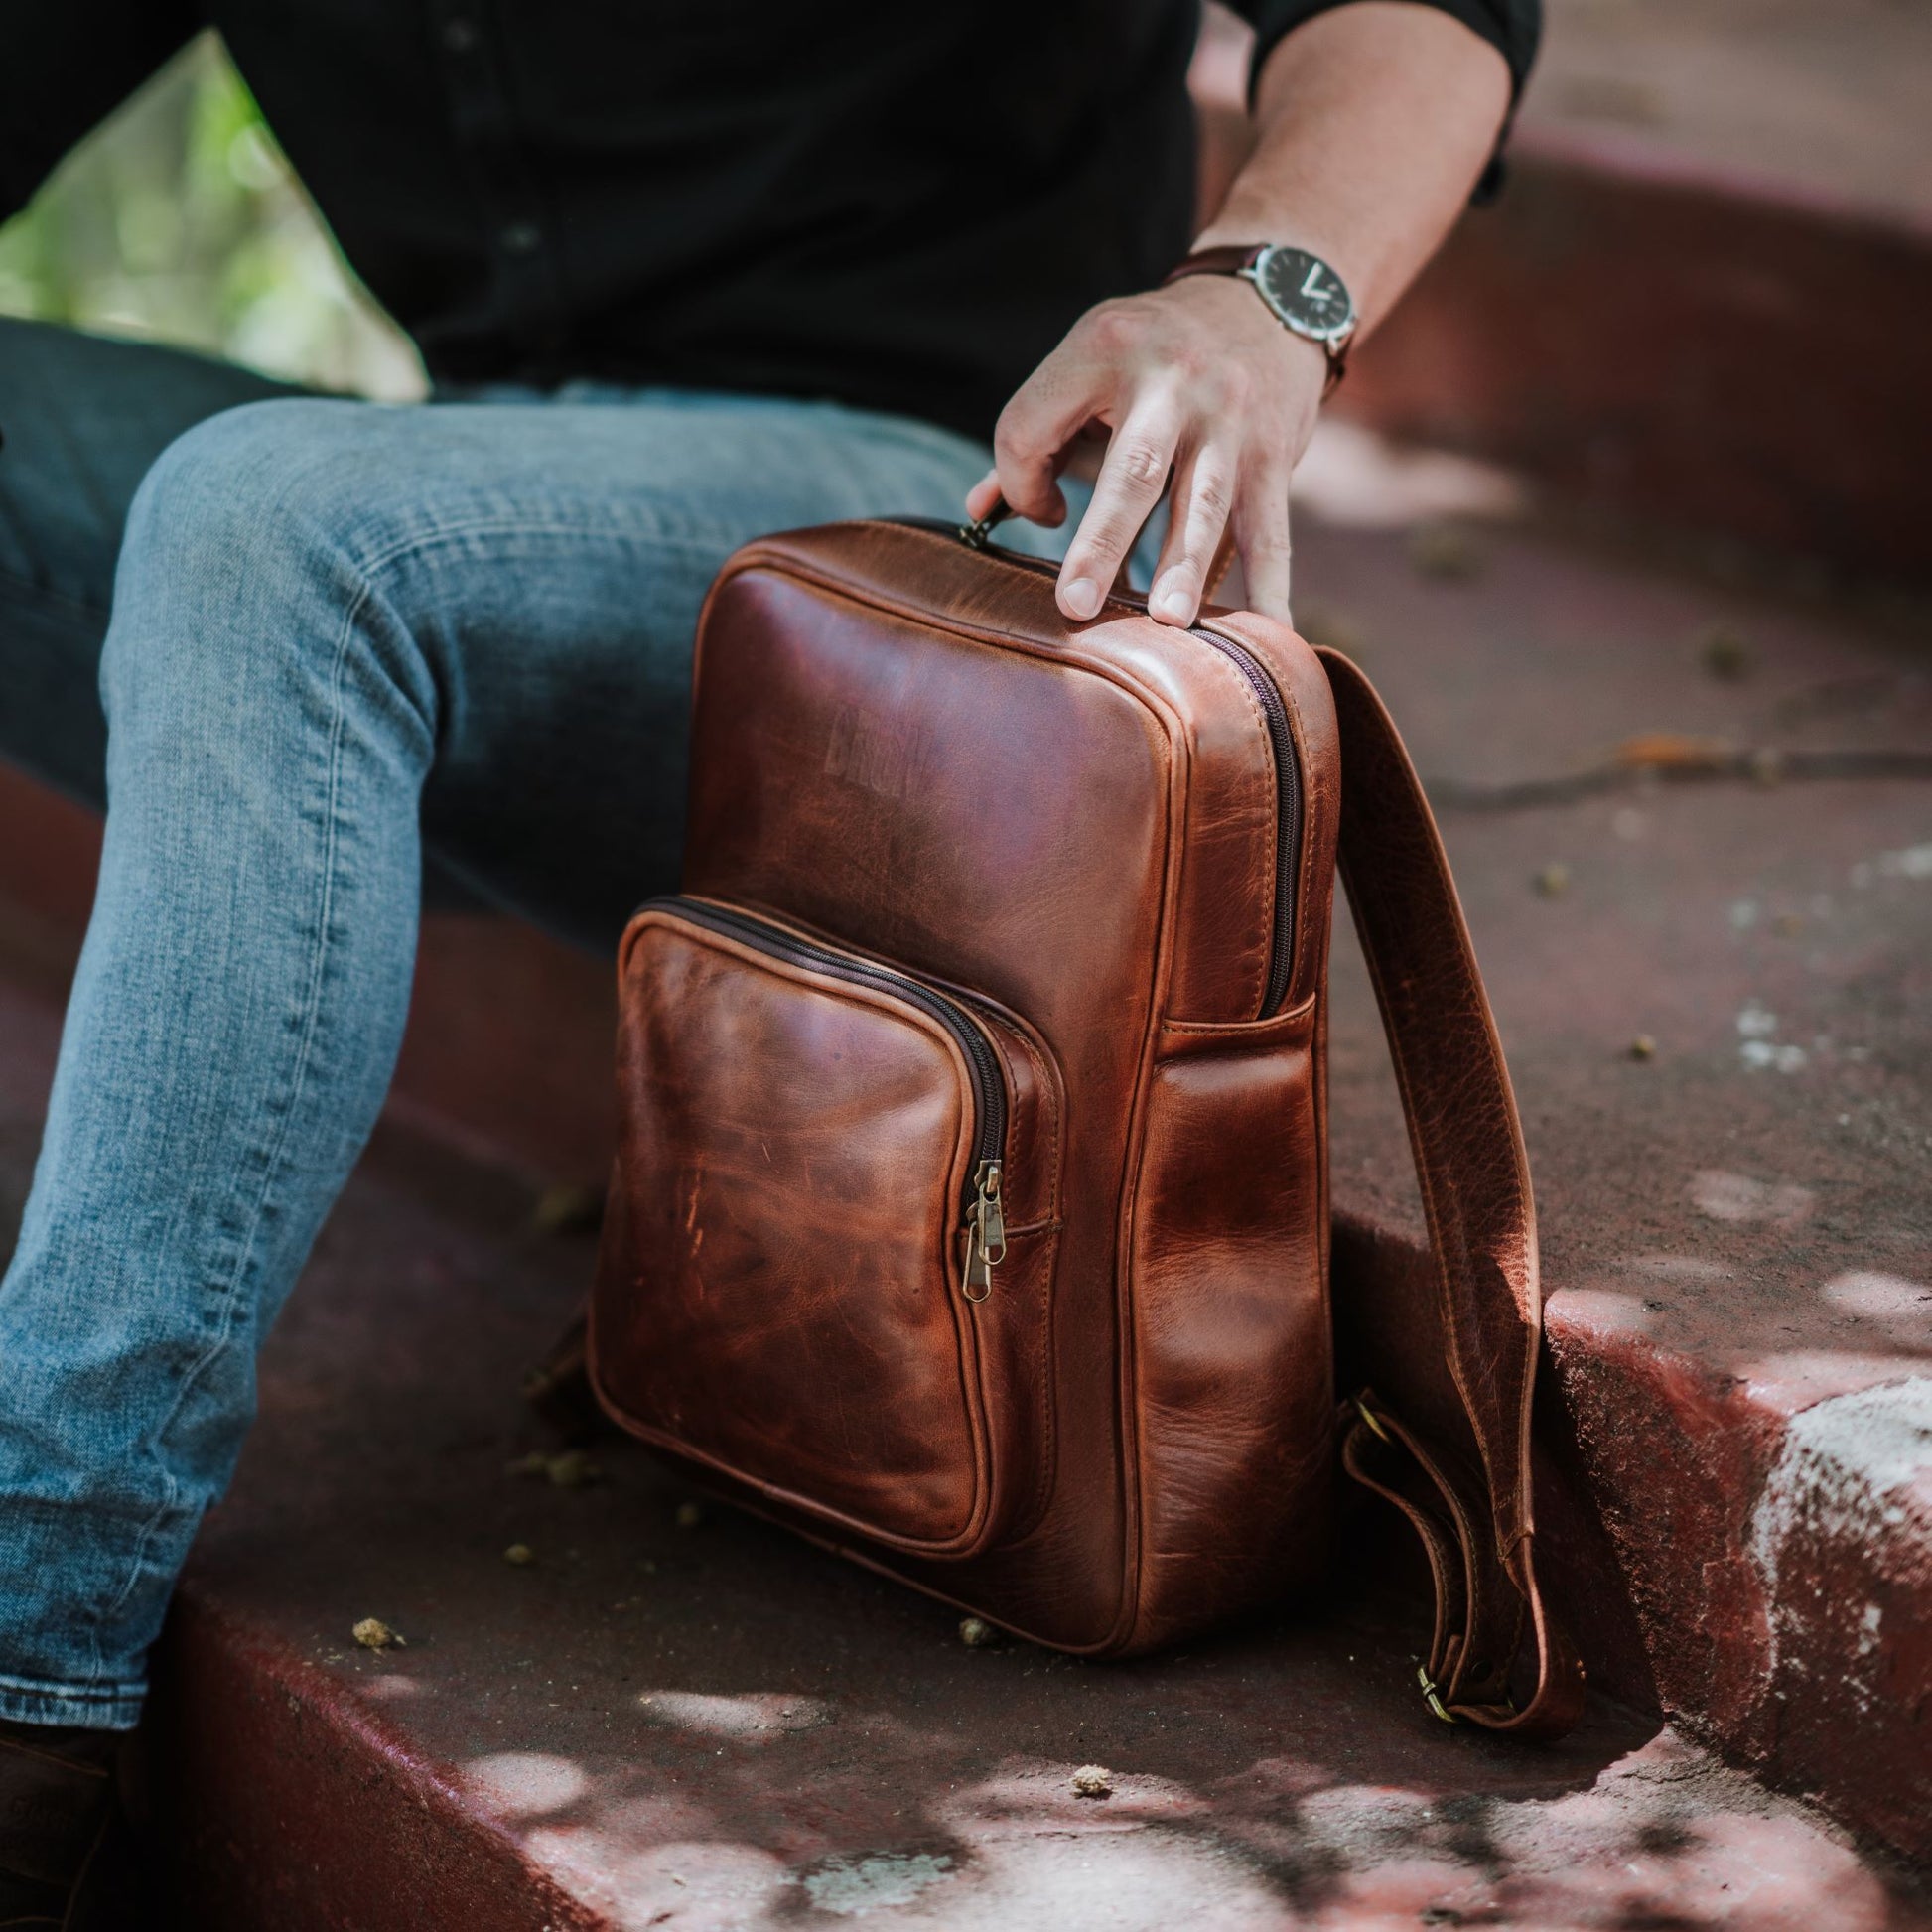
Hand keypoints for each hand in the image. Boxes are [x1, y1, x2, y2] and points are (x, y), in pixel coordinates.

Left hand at [966, 273, 1326, 627]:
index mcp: (1104, 347)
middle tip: (1075, 605)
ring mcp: (1231, 418)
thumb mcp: (1089, 361)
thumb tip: (979, 509)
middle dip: (1103, 542)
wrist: (1269, 298)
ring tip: (1169, 622)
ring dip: (1186, 565)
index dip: (1020, 482)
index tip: (1043, 513)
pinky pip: (1271, 529)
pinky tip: (1270, 633)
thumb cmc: (1155, 350)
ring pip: (1205, 501)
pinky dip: (1271, 585)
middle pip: (1132, 469)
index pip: (1033, 426)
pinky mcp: (1275, 453)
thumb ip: (1036, 434)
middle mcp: (1173, 380)